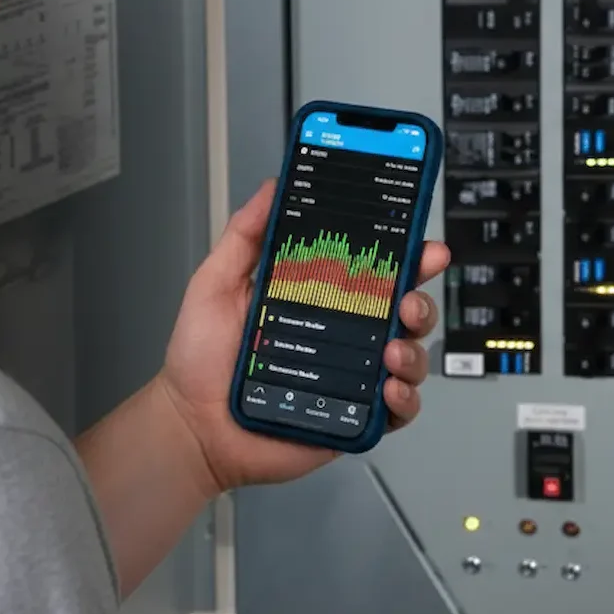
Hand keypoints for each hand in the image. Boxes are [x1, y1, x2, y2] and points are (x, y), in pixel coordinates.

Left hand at [156, 179, 450, 494]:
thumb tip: (272, 187)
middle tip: (407, 301)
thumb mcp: (215, 283)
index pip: (373, 270)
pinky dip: (405, 399)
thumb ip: (244, 235)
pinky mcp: (353, 416)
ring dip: (414, 350)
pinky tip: (389, 388)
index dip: (405, 255)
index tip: (422, 243)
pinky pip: (398, 409)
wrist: (191, 425)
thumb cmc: (200, 358)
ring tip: (391, 351)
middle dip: (420, 300)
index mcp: (319, 297)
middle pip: (404, 310)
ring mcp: (353, 376)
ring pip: (410, 356)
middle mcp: (343, 333)